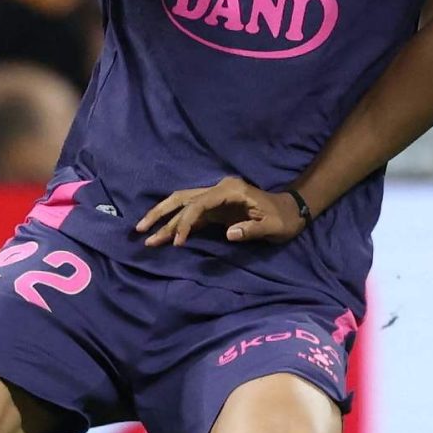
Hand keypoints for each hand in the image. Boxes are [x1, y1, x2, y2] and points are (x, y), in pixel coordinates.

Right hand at [136, 176, 302, 247]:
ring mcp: (215, 198)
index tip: (177, 242)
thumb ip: (250, 230)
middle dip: (160, 213)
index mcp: (231, 190)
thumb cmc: (283, 220)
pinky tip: (162, 236)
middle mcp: (219, 190)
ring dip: (162, 217)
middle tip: (140, 230)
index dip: (185, 222)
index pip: (199, 204)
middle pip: (182, 198)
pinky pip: (190, 215)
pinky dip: (175, 224)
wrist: (291, 212)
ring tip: (142, 232)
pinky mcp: (214, 210)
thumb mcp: (272, 227)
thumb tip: (229, 234)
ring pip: (181, 204)